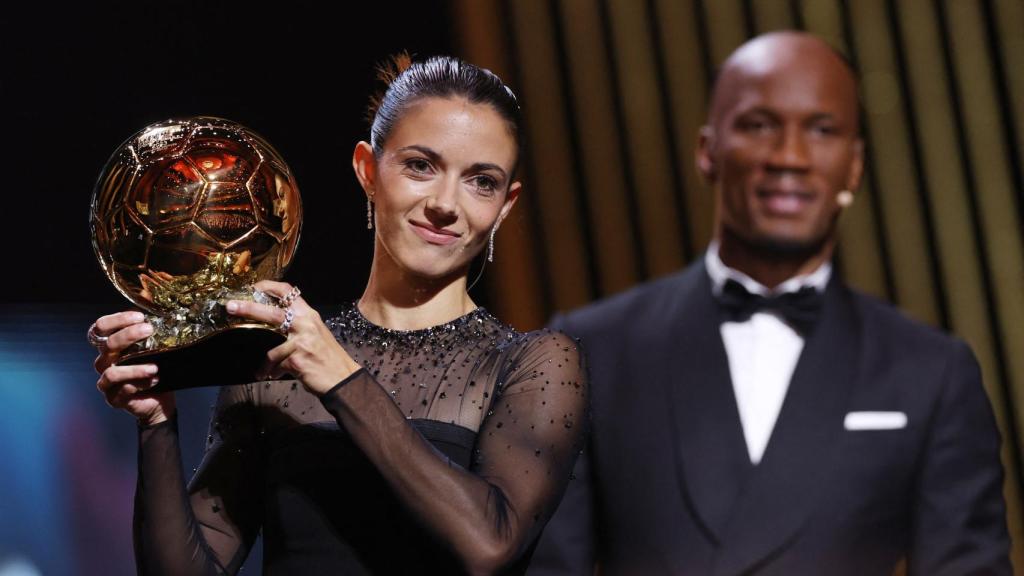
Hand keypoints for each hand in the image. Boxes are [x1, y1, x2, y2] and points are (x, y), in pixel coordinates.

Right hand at [91, 311, 175, 425]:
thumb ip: (148, 330)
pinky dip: (141, 384)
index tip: (139, 316)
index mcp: (110, 347)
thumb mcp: (153, 347)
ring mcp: (107, 382)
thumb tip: (157, 306)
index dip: (116, 320)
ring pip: (112, 372)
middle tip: (149, 330)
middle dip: (128, 335)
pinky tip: (155, 380)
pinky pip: (123, 390)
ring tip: (155, 367)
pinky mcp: (114, 398)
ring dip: (135, 368)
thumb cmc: (154, 367)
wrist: (160, 398)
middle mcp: (105, 362)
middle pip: (107, 345)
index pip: (101, 328)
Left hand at [226, 281, 361, 394]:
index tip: (254, 286)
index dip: (269, 286)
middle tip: (230, 307)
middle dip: (248, 308)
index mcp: (309, 315)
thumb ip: (298, 326)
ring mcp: (301, 342)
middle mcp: (305, 324)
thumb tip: (274, 324)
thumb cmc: (329, 357)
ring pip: (271, 349)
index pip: (288, 291)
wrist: (343, 378)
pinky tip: (274, 377)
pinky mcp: (296, 359)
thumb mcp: (316, 334)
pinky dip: (272, 372)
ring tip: (261, 371)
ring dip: (264, 363)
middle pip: (272, 313)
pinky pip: (276, 365)